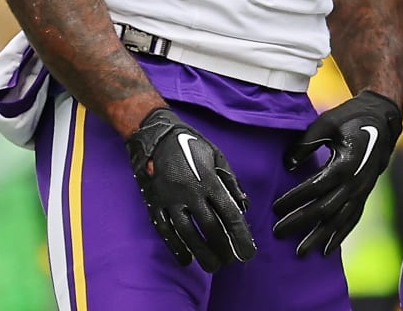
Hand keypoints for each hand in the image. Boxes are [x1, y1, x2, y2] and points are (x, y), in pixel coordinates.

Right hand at [124, 107, 256, 271]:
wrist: (155, 136)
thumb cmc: (191, 144)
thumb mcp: (217, 155)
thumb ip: (230, 181)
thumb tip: (243, 206)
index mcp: (208, 180)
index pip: (229, 213)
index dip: (240, 236)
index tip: (248, 253)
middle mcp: (190, 192)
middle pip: (209, 228)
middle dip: (222, 248)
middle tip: (230, 262)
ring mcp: (170, 200)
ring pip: (187, 233)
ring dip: (201, 253)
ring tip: (212, 266)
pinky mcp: (154, 204)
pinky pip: (165, 230)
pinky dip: (175, 247)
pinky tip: (185, 260)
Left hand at [272, 91, 402, 256]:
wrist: (382, 121)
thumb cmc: (351, 119)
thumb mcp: (326, 123)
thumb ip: (306, 143)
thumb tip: (287, 164)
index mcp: (346, 163)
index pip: (316, 187)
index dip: (295, 198)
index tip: (275, 206)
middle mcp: (356, 182)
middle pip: (325, 209)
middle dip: (300, 222)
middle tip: (278, 232)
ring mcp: (362, 191)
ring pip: (339, 220)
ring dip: (319, 237)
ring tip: (300, 252)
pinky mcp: (364, 195)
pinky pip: (352, 220)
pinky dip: (340, 236)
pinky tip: (327, 250)